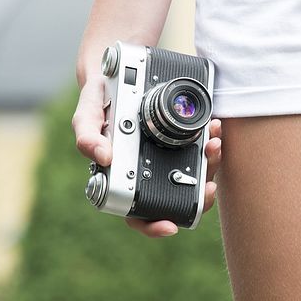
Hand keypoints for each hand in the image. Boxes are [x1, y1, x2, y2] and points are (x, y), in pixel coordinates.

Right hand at [72, 75, 221, 237]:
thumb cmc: (99, 103)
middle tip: (208, 186)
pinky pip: (198, 150)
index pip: (136, 213)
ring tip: (213, 145)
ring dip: (208, 166)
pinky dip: (208, 143)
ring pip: (193, 176)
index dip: (153, 225)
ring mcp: (165, 157)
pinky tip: (213, 129)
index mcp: (121, 178)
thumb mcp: (87, 116)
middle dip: (196, 197)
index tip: (170, 225)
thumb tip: (103, 158)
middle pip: (174, 199)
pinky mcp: (178, 140)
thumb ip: (87, 136)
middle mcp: (146, 171)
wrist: (116, 75)